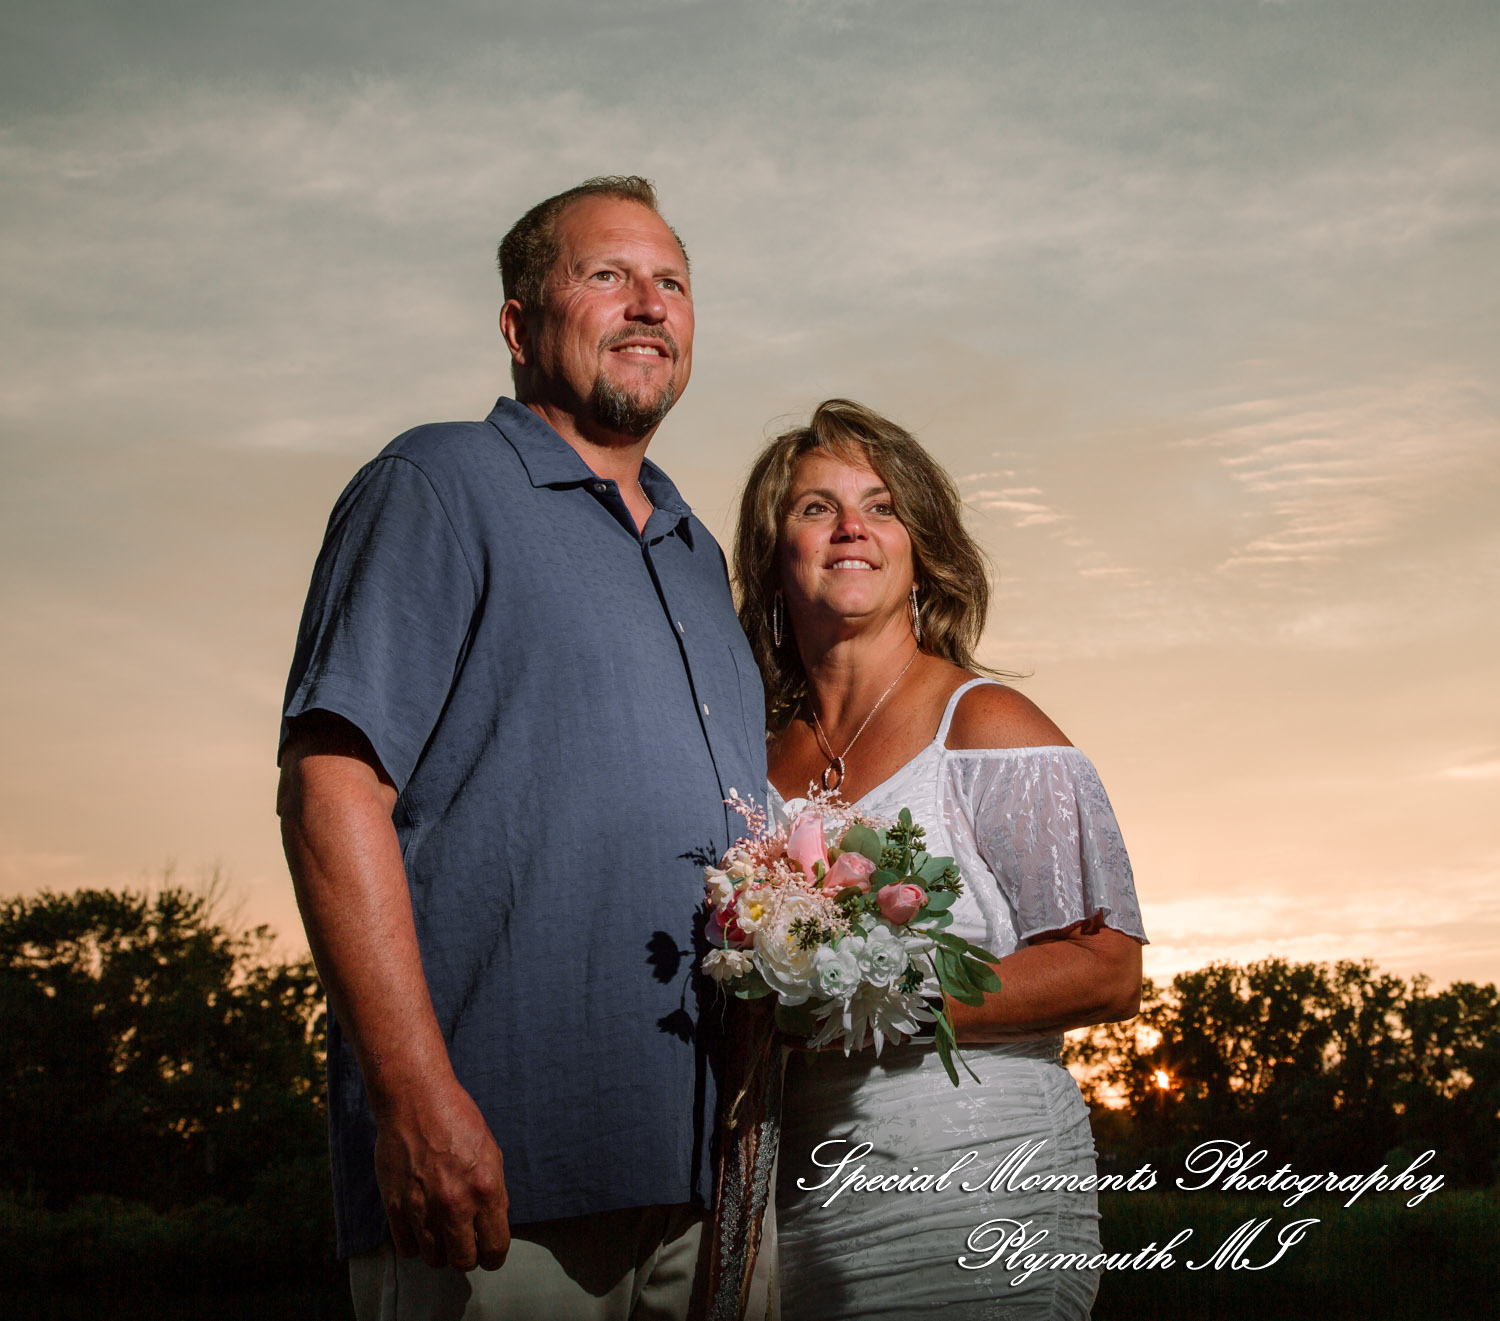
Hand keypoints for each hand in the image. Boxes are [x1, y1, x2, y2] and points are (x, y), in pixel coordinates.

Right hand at [373, 1075, 509, 1270]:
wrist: (416, 1101)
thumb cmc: (458, 1121)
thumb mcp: (491, 1152)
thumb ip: (494, 1192)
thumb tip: (491, 1222)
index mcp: (486, 1190)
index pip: (494, 1247)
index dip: (494, 1256)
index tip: (489, 1254)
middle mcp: (455, 1204)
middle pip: (463, 1261)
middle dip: (468, 1256)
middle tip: (465, 1244)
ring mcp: (422, 1208)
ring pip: (434, 1260)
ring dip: (440, 1252)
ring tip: (442, 1235)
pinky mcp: (395, 1207)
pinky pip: (406, 1249)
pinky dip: (415, 1245)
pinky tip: (421, 1228)